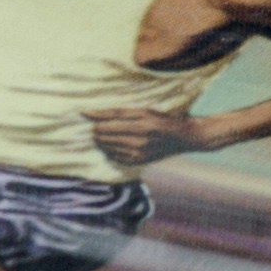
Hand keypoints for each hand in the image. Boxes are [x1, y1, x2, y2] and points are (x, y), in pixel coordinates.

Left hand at [82, 106, 207, 167]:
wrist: (187, 137)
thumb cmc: (167, 118)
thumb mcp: (149, 110)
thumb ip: (125, 113)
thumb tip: (100, 114)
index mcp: (144, 119)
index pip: (113, 116)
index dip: (97, 115)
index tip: (83, 112)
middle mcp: (141, 135)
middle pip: (107, 132)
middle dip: (97, 129)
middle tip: (95, 127)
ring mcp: (140, 150)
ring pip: (109, 145)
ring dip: (102, 140)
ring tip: (101, 136)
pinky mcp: (140, 160)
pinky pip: (115, 156)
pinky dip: (110, 151)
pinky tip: (111, 146)